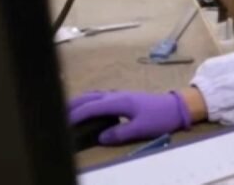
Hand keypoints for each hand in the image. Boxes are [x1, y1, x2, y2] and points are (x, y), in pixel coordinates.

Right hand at [68, 91, 191, 144]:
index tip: (62, 123)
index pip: (91, 107)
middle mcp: (116, 96)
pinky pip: (100, 98)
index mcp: (118, 102)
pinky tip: (88, 108)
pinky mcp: (124, 98)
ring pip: (94, 96)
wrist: (176, 107)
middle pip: (89, 98)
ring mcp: (120, 95)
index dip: (76, 115)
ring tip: (67, 111)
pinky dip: (89, 101)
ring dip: (80, 101)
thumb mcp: (141, 128)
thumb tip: (100, 137)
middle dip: (72, 105)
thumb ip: (119, 133)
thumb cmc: (160, 117)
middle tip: (57, 114)